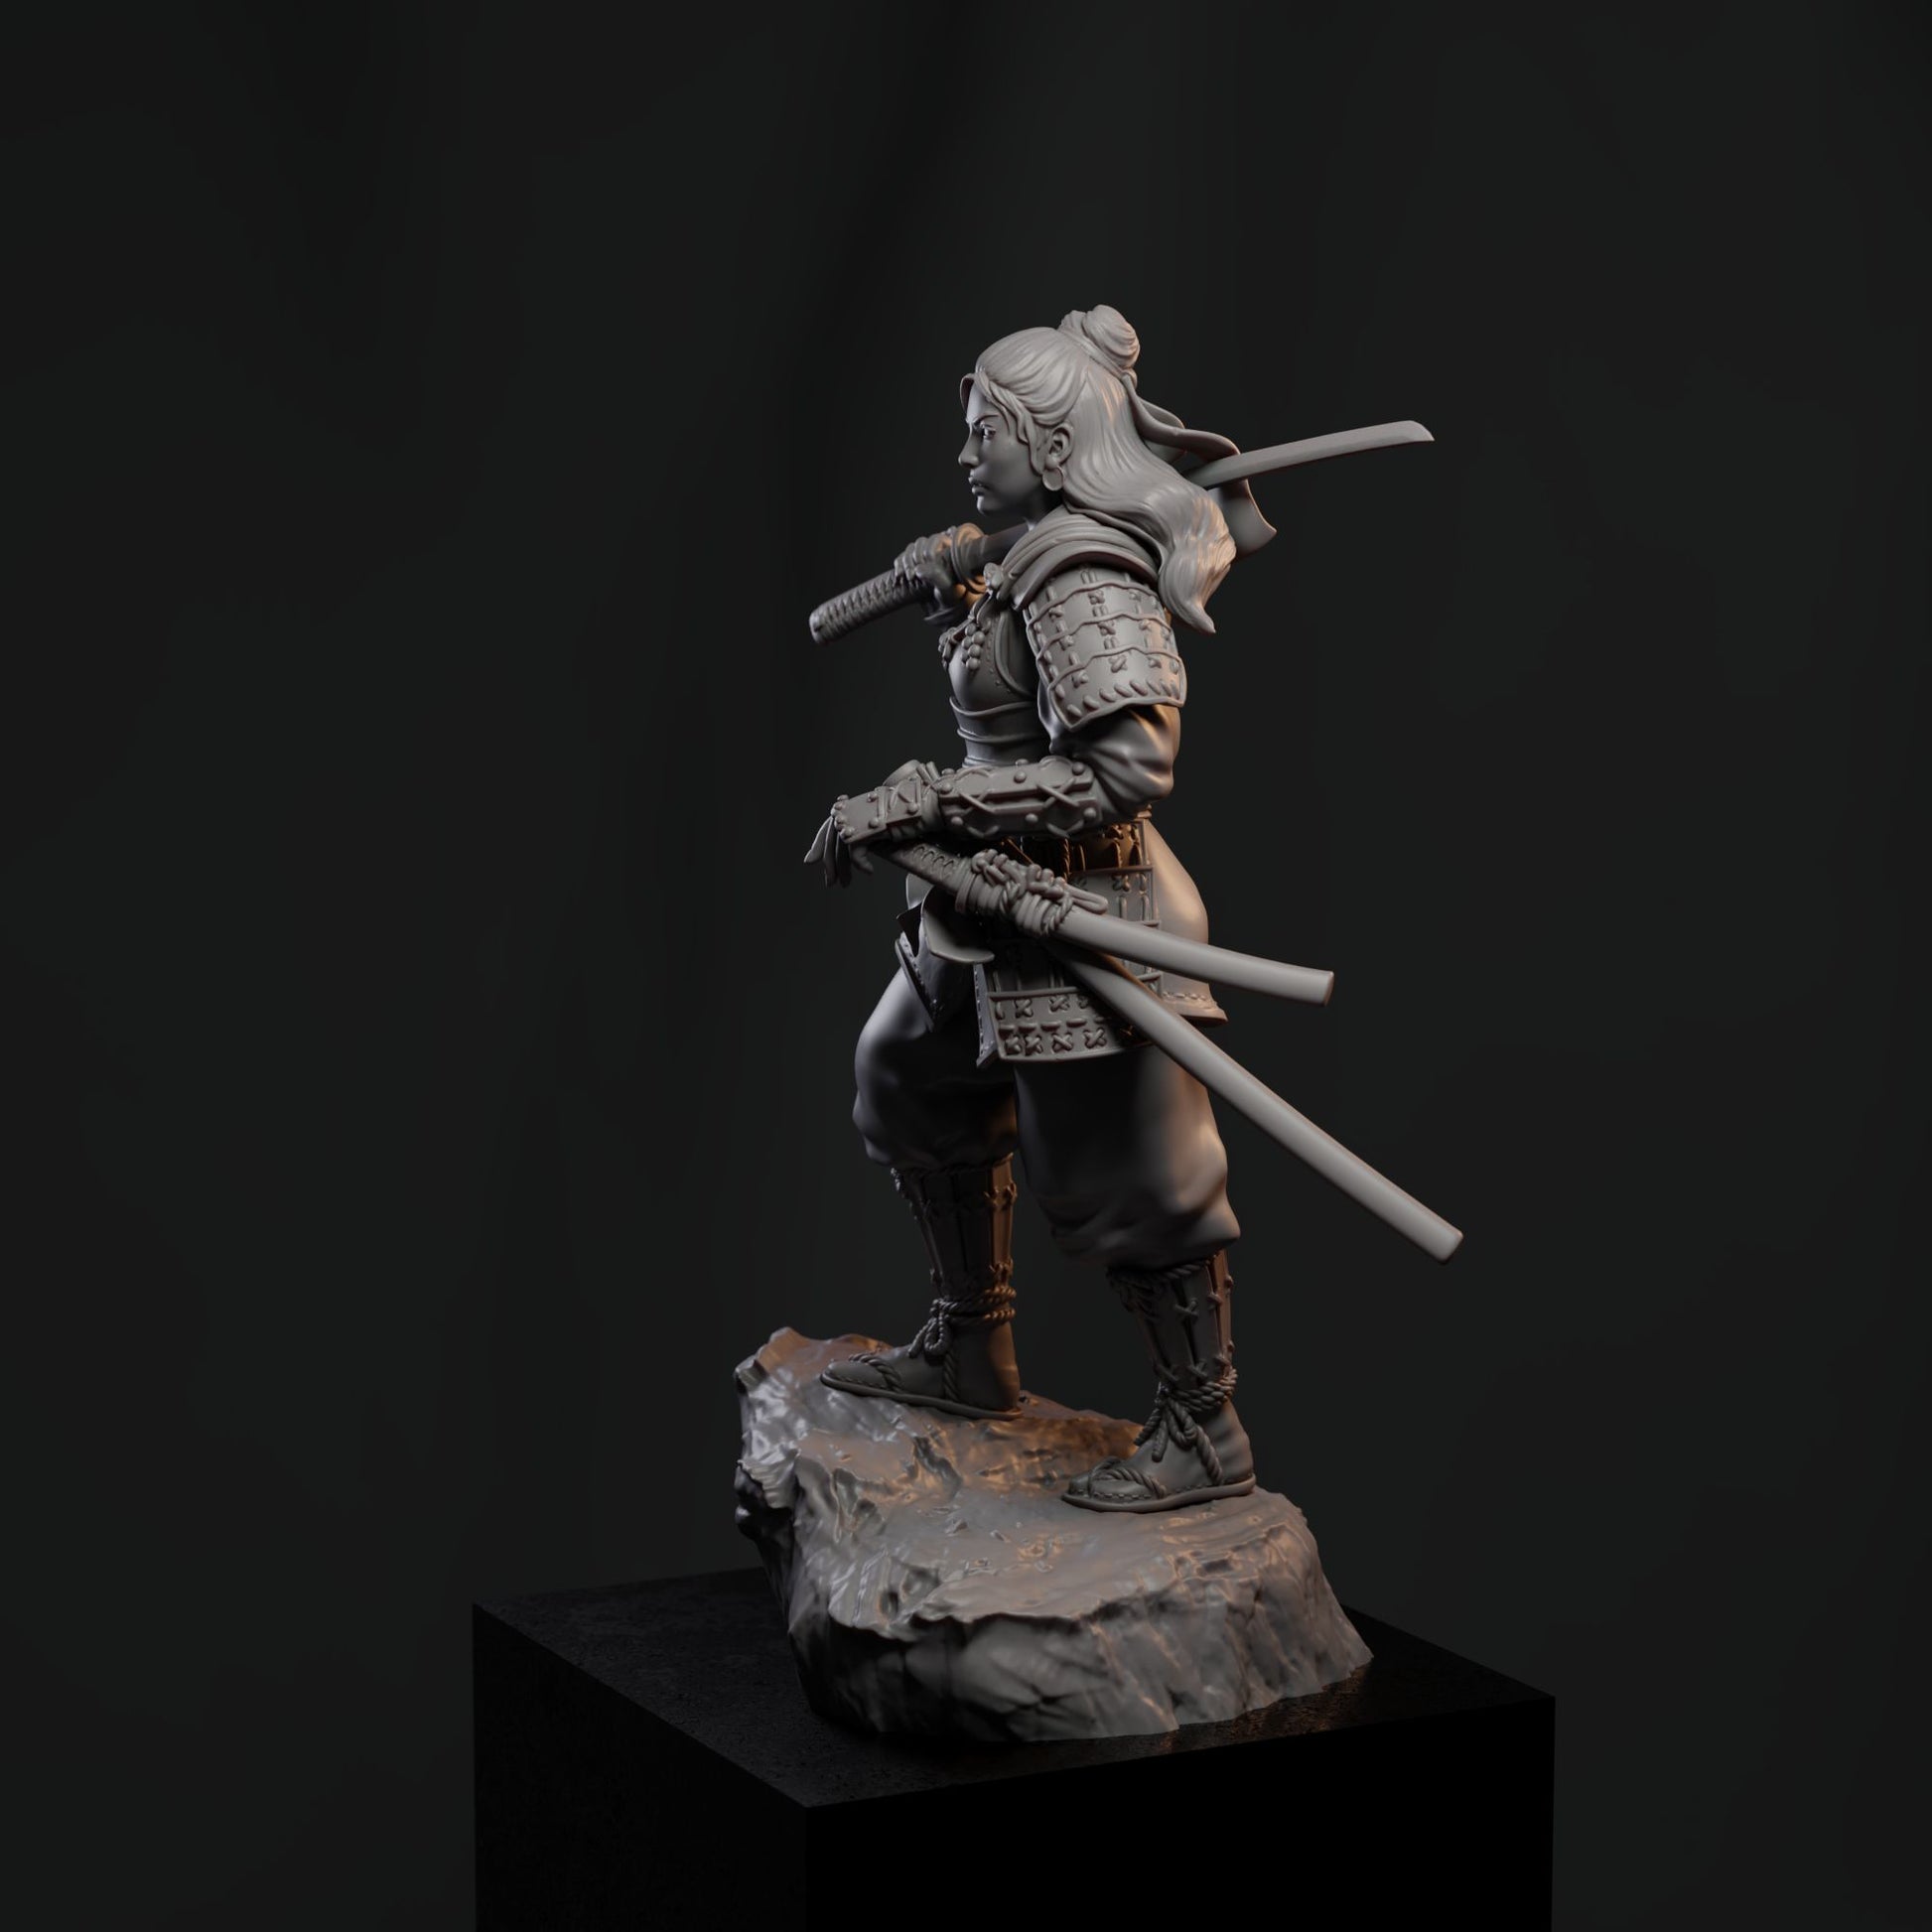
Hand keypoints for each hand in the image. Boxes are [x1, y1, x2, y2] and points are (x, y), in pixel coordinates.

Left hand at [802, 761, 944, 885]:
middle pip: (832, 840)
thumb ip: (867, 829)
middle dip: (829, 863)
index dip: (818, 844)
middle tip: (830, 882)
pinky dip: (860, 865)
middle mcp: (854, 810)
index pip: (829, 826)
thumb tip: (859, 845)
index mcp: (855, 806)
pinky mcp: (868, 829)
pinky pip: (857, 852)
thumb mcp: (883, 822)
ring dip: (842, 869)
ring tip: (845, 884)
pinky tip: (869, 872)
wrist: (925, 806)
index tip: (811, 861)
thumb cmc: (910, 814)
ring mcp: (860, 818)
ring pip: (841, 848)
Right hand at [892, 529, 966, 618]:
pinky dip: (899, 565)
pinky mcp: (914, 565)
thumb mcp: (947, 589)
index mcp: (951, 551)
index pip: (937, 539)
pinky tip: (900, 576)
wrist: (945, 611)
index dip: (930, 549)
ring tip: (909, 577)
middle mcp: (938, 550)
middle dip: (916, 557)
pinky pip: (903, 558)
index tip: (928, 562)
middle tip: (915, 574)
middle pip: (921, 543)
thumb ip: (936, 576)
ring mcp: (925, 558)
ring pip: (911, 550)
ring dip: (906, 562)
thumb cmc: (952, 599)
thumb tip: (918, 569)